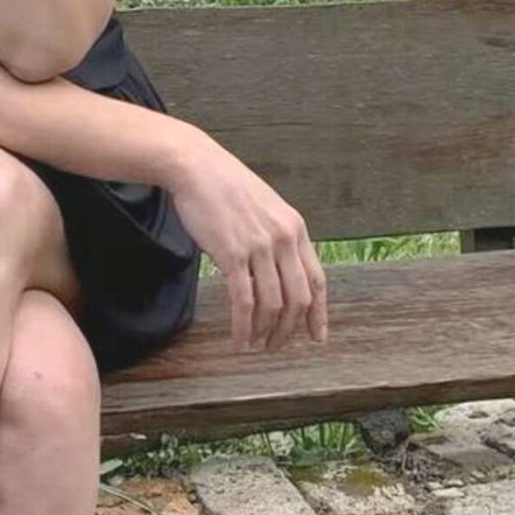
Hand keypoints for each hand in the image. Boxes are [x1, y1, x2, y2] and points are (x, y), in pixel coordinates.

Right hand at [166, 126, 328, 355]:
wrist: (196, 168)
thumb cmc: (225, 187)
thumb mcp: (265, 208)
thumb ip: (277, 237)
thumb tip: (277, 270)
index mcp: (296, 228)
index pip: (317, 280)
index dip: (318, 314)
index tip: (316, 336)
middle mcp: (284, 239)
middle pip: (298, 298)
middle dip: (289, 329)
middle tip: (277, 346)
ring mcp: (260, 246)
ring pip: (273, 304)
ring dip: (266, 331)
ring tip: (256, 344)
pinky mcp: (232, 253)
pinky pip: (244, 301)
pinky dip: (244, 326)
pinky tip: (239, 339)